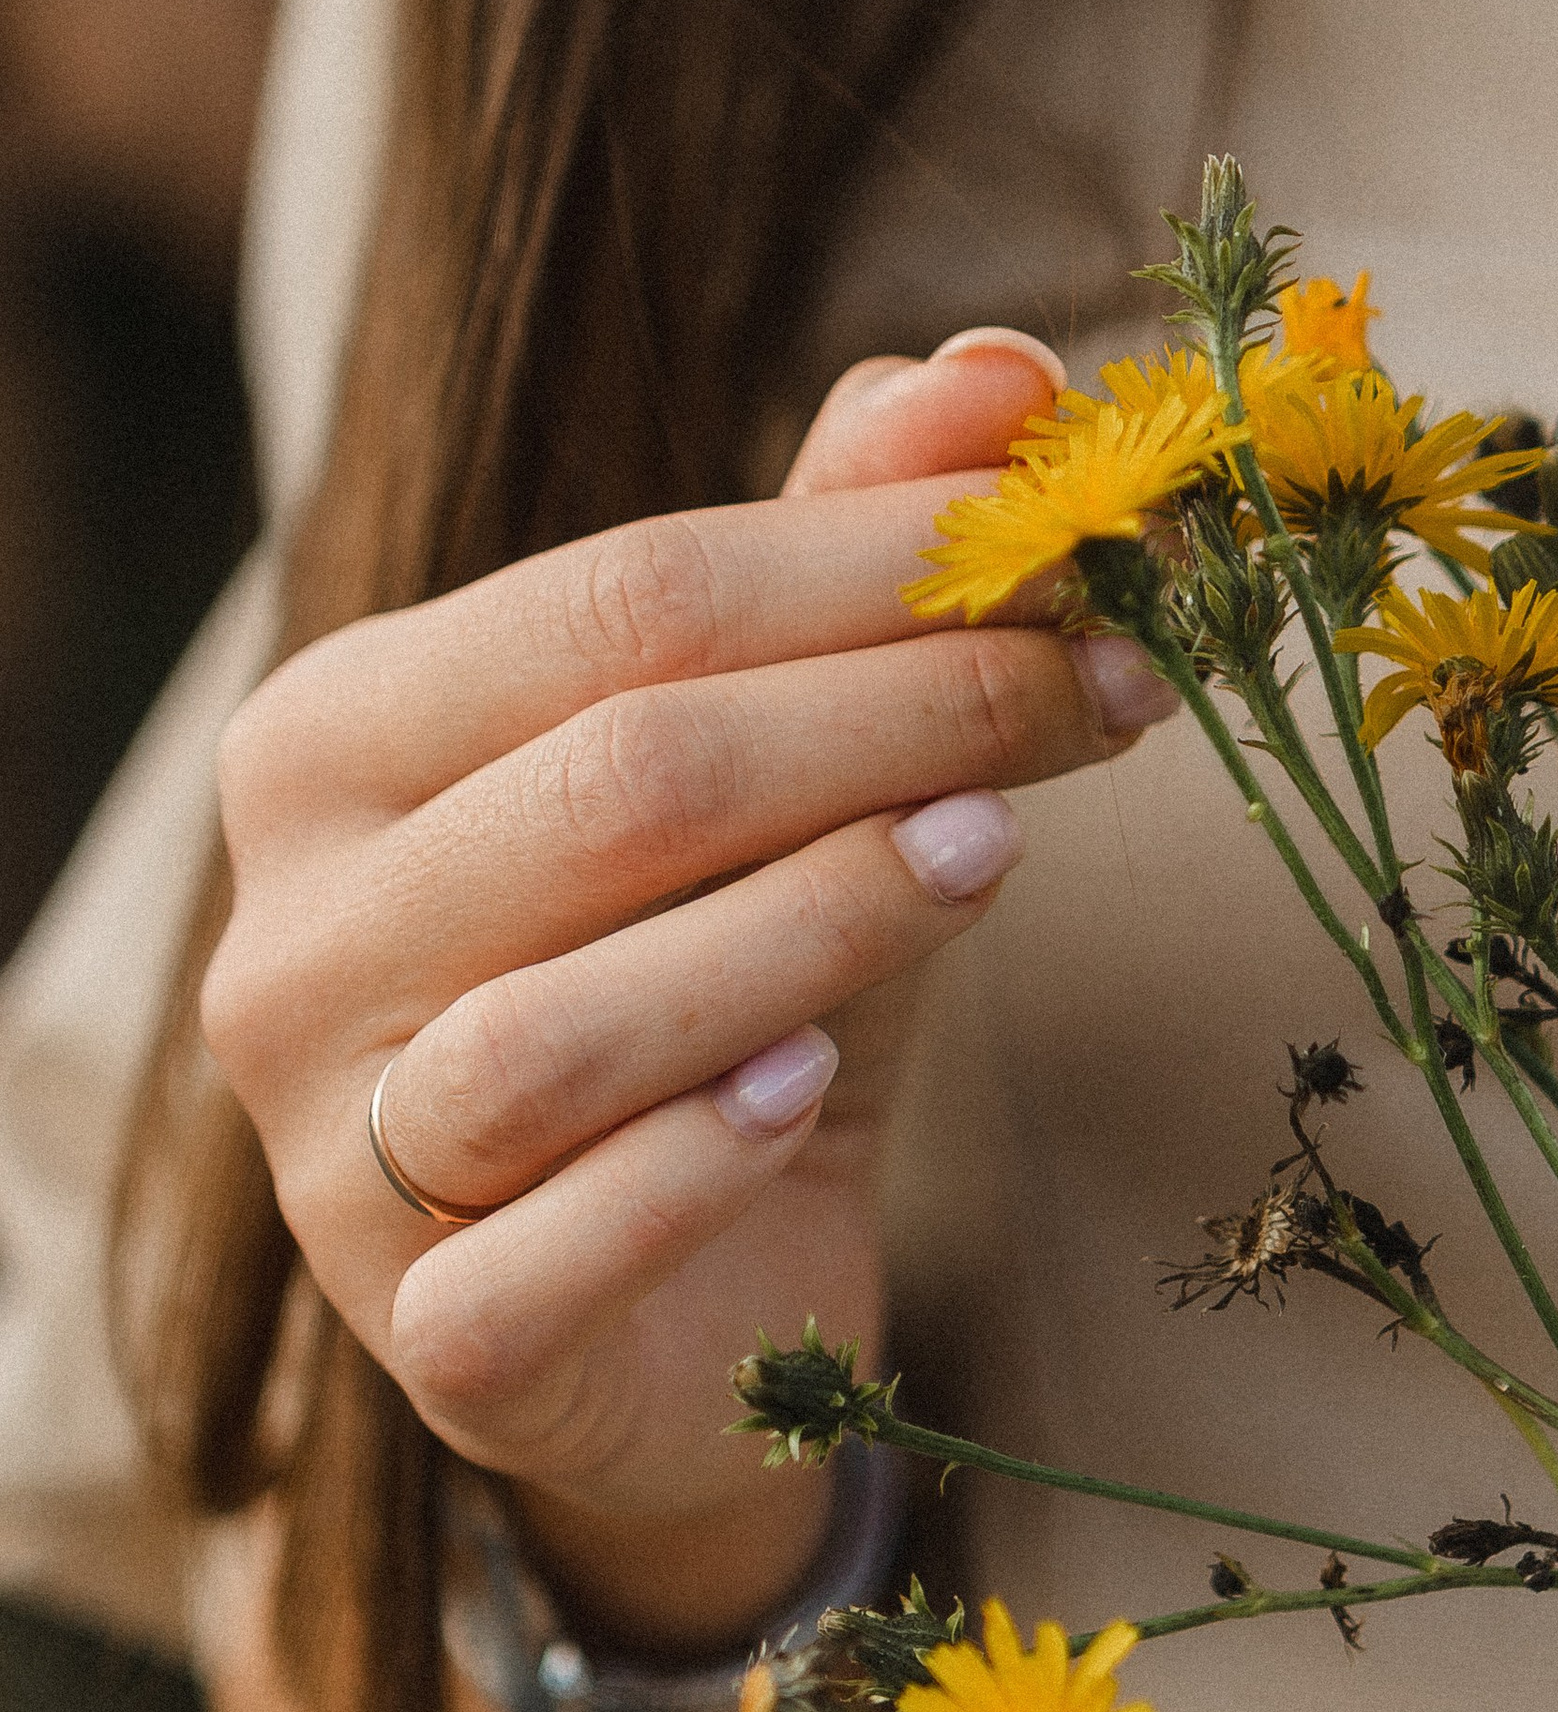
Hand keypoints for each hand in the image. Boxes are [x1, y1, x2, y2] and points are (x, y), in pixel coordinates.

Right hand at [205, 330, 1170, 1648]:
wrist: (681, 1307)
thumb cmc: (723, 979)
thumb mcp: (791, 761)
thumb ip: (854, 558)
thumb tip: (1003, 367)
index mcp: (336, 739)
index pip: (626, 597)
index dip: (883, 564)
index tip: (1098, 552)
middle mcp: (287, 935)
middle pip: (621, 781)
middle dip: (903, 715)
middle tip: (1115, 689)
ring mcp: (325, 1154)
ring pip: (561, 1024)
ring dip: (812, 923)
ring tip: (990, 854)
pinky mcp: (420, 1344)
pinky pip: (537, 1256)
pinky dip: (689, 1169)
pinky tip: (813, 1099)